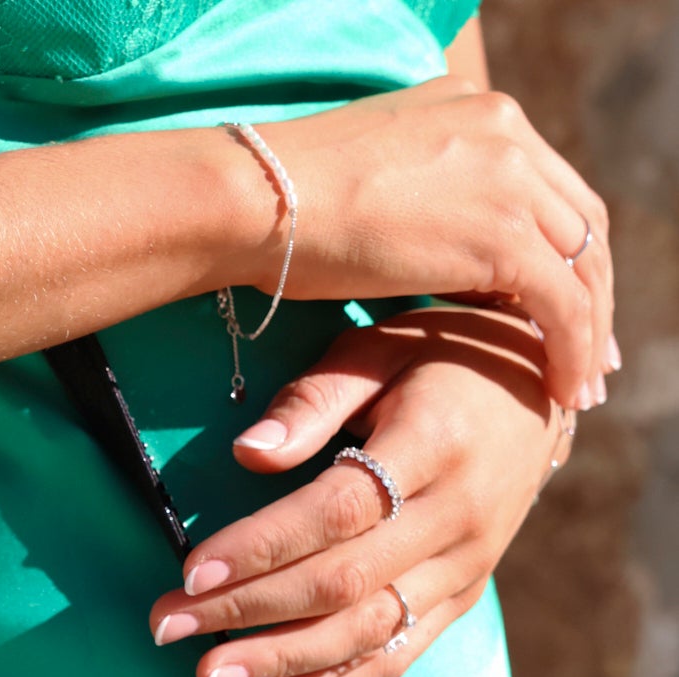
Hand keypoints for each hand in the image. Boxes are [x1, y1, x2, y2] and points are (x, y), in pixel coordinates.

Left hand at [148, 307, 577, 676]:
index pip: (337, 510)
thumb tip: (248, 453)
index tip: (192, 570)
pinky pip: (398, 653)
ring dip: (281, 661)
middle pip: (342, 582)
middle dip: (247, 611)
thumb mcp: (379, 350)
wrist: (545, 388)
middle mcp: (457, 517)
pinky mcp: (464, 597)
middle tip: (167, 629)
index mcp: (436, 444)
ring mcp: (466, 566)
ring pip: (367, 631)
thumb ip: (314, 400)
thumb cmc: (443, 358)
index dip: (262, 545)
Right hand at [237, 79, 613, 408]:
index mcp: (477, 111)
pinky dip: (572, 350)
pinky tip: (562, 390)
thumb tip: (431, 245)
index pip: (547, 188)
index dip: (564, 251)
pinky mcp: (502, 234)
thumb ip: (420, 199)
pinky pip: (562, 303)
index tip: (560, 306)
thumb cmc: (284, 203)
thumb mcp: (371, 181)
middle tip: (589, 353)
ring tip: (580, 386)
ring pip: (582, 265)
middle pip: (578, 222)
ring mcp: (509, 177)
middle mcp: (505, 132)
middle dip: (591, 292)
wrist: (259, 197)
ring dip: (589, 331)